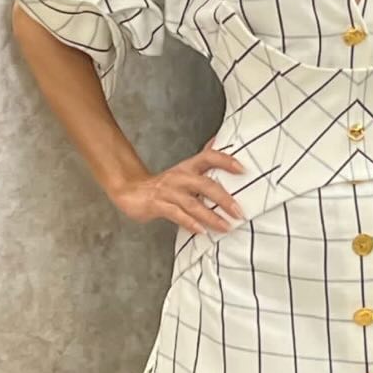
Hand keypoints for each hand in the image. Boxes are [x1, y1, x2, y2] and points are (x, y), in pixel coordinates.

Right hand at [110, 146, 244, 232]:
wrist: (130, 190)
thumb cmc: (164, 184)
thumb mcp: (185, 170)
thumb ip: (203, 159)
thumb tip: (219, 141)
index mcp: (188, 167)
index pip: (209, 157)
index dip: (225, 161)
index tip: (243, 169)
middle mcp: (179, 177)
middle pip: (204, 184)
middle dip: (223, 198)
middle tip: (239, 211)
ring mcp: (168, 191)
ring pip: (192, 203)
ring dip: (211, 216)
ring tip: (226, 226)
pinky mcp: (157, 205)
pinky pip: (176, 214)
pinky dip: (190, 223)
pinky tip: (201, 231)